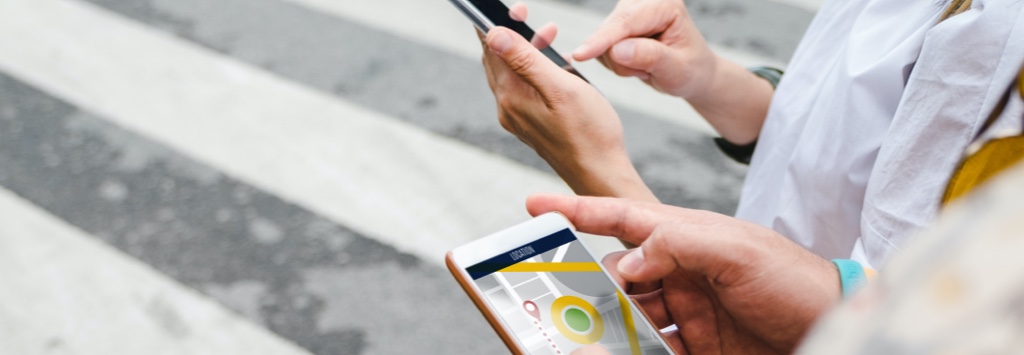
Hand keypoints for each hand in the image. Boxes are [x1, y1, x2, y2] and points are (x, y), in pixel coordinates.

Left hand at [479, 4, 655, 200]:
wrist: (601, 174)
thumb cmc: (589, 133)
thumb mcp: (560, 87)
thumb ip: (526, 60)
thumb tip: (493, 35)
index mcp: (511, 97)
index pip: (491, 50)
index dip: (497, 22)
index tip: (514, 7)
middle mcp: (508, 109)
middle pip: (497, 60)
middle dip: (511, 33)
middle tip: (528, 14)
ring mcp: (518, 118)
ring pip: (511, 74)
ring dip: (525, 49)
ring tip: (549, 34)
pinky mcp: (530, 124)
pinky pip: (523, 88)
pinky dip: (533, 69)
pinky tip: (554, 65)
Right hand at [526, 193, 840, 353]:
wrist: (833, 330)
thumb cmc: (795, 281)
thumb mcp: (737, 251)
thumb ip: (677, 244)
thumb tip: (624, 264)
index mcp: (685, 237)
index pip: (621, 218)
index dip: (577, 210)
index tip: (535, 206)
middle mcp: (678, 271)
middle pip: (615, 274)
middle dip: (589, 285)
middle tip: (562, 298)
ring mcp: (685, 311)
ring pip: (627, 315)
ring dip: (610, 326)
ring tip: (595, 334)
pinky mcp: (694, 346)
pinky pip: (648, 347)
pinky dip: (631, 349)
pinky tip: (619, 350)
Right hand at [573, 0, 717, 99]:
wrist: (692, 73)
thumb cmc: (692, 69)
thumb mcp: (678, 69)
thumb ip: (650, 57)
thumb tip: (616, 50)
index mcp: (663, 4)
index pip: (626, 22)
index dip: (602, 40)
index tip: (581, 55)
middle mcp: (643, 2)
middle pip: (610, 31)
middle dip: (624, 60)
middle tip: (649, 71)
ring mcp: (627, 14)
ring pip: (603, 45)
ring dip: (622, 65)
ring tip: (647, 68)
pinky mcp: (616, 28)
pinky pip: (601, 52)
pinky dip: (616, 65)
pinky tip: (637, 65)